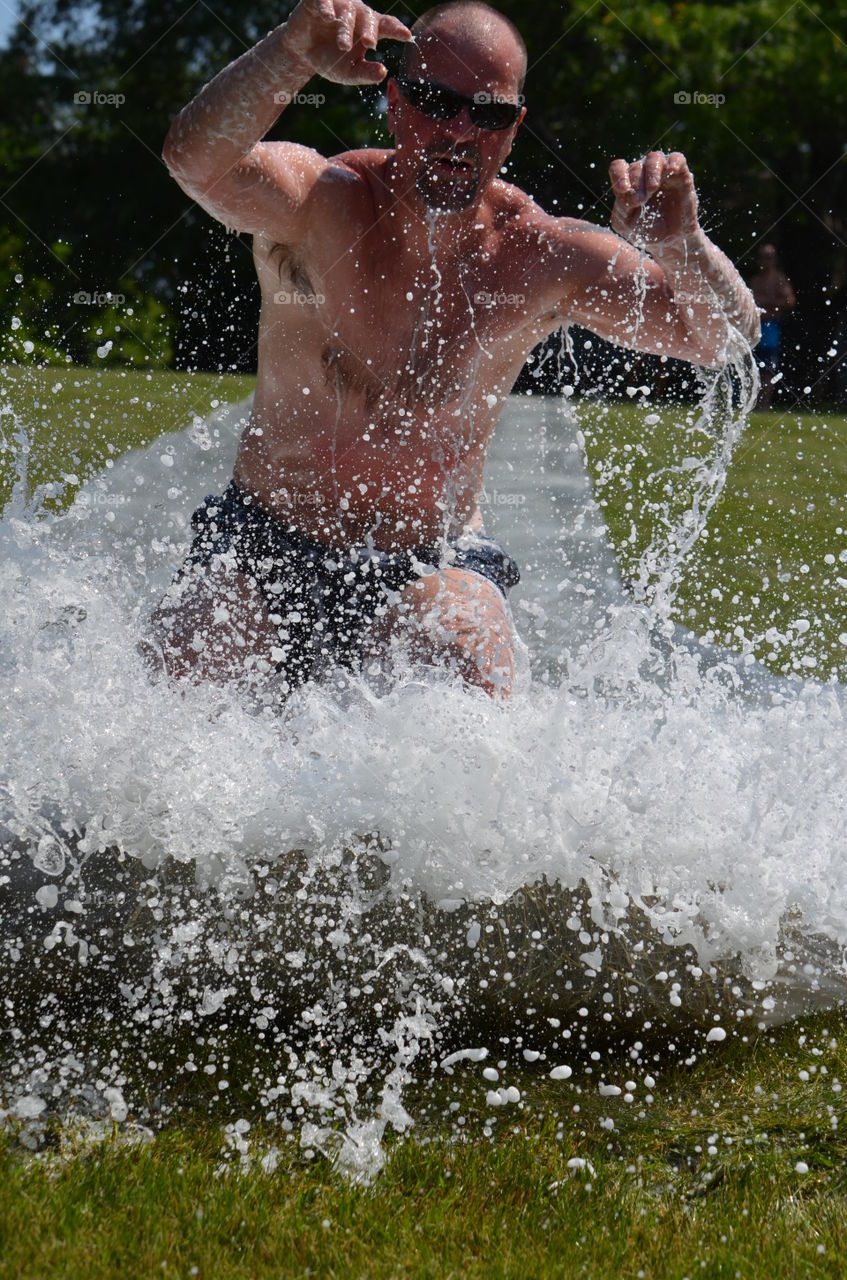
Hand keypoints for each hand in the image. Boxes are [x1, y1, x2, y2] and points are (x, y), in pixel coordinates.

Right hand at [285, 0, 411, 85]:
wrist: (302, 53)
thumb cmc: (330, 60)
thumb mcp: (349, 72)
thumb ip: (366, 73)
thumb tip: (383, 73)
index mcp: (369, 28)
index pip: (387, 25)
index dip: (397, 29)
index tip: (407, 36)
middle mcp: (357, 13)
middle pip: (368, 17)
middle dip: (370, 30)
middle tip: (371, 44)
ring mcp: (339, 4)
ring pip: (347, 12)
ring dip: (345, 29)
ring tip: (344, 46)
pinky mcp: (319, 0)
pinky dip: (327, 6)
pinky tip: (328, 16)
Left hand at [609, 151, 699, 245]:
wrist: (672, 241)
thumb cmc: (647, 231)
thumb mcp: (626, 223)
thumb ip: (621, 205)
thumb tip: (627, 190)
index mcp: (628, 185)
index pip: (618, 168)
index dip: (619, 174)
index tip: (623, 189)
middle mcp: (644, 175)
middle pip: (635, 166)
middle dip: (636, 183)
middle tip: (640, 200)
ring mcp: (663, 173)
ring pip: (654, 158)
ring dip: (651, 172)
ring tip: (653, 188)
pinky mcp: (681, 176)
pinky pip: (677, 159)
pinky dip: (673, 162)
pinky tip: (670, 171)